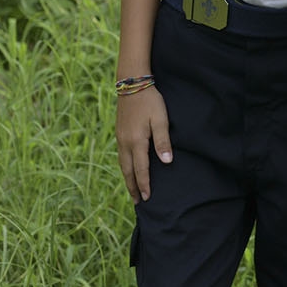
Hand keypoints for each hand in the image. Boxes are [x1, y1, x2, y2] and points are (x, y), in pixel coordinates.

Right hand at [115, 86, 170, 202]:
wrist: (132, 84)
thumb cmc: (150, 101)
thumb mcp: (161, 119)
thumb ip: (163, 141)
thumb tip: (166, 163)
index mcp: (136, 142)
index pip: (140, 170)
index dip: (144, 185)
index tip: (148, 198)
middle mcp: (125, 143)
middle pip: (128, 171)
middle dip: (133, 187)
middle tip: (138, 202)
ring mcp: (120, 138)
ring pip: (123, 165)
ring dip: (128, 179)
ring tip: (133, 190)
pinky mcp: (119, 133)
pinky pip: (121, 156)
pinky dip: (125, 167)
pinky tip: (128, 169)